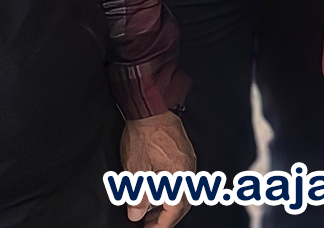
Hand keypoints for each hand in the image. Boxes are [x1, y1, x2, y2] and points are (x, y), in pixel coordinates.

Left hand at [120, 111, 194, 226]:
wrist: (150, 107)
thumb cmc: (144, 134)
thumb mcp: (135, 169)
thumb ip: (137, 196)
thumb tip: (136, 214)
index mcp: (179, 176)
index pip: (174, 210)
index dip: (161, 225)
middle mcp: (188, 170)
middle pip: (181, 204)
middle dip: (165, 217)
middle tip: (148, 223)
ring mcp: (188, 160)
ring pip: (181, 191)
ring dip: (167, 203)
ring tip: (148, 208)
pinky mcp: (184, 152)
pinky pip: (180, 178)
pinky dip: (169, 189)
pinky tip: (155, 188)